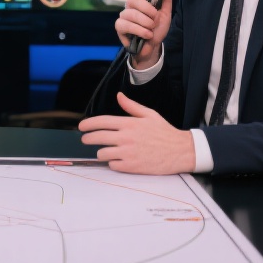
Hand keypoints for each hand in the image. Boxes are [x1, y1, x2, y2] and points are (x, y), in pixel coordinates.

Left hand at [78, 93, 194, 173]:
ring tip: (104, 152)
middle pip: (98, 137)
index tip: (82, 126)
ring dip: (101, 153)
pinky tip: (117, 160)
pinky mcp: (132, 167)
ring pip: (103, 153)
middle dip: (88, 138)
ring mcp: (128, 153)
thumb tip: (119, 96)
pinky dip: (113, 163)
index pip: (102, 122)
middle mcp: (126, 137)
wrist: (180, 151)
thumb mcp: (149, 114)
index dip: (88, 124)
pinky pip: (113, 165)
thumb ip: (131, 106)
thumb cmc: (165, 132)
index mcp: (129, 123)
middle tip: (85, 139)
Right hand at [116, 0, 171, 67]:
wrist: (152, 47)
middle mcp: (130, 7)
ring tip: (151, 29)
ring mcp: (123, 16)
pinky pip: (126, 25)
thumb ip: (166, 1)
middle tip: (155, 18)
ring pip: (131, 13)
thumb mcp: (165, 15)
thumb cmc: (157, 29)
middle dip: (147, 9)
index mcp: (140, 1)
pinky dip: (139, 30)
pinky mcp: (119, 27)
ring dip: (145, 22)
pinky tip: (146, 35)